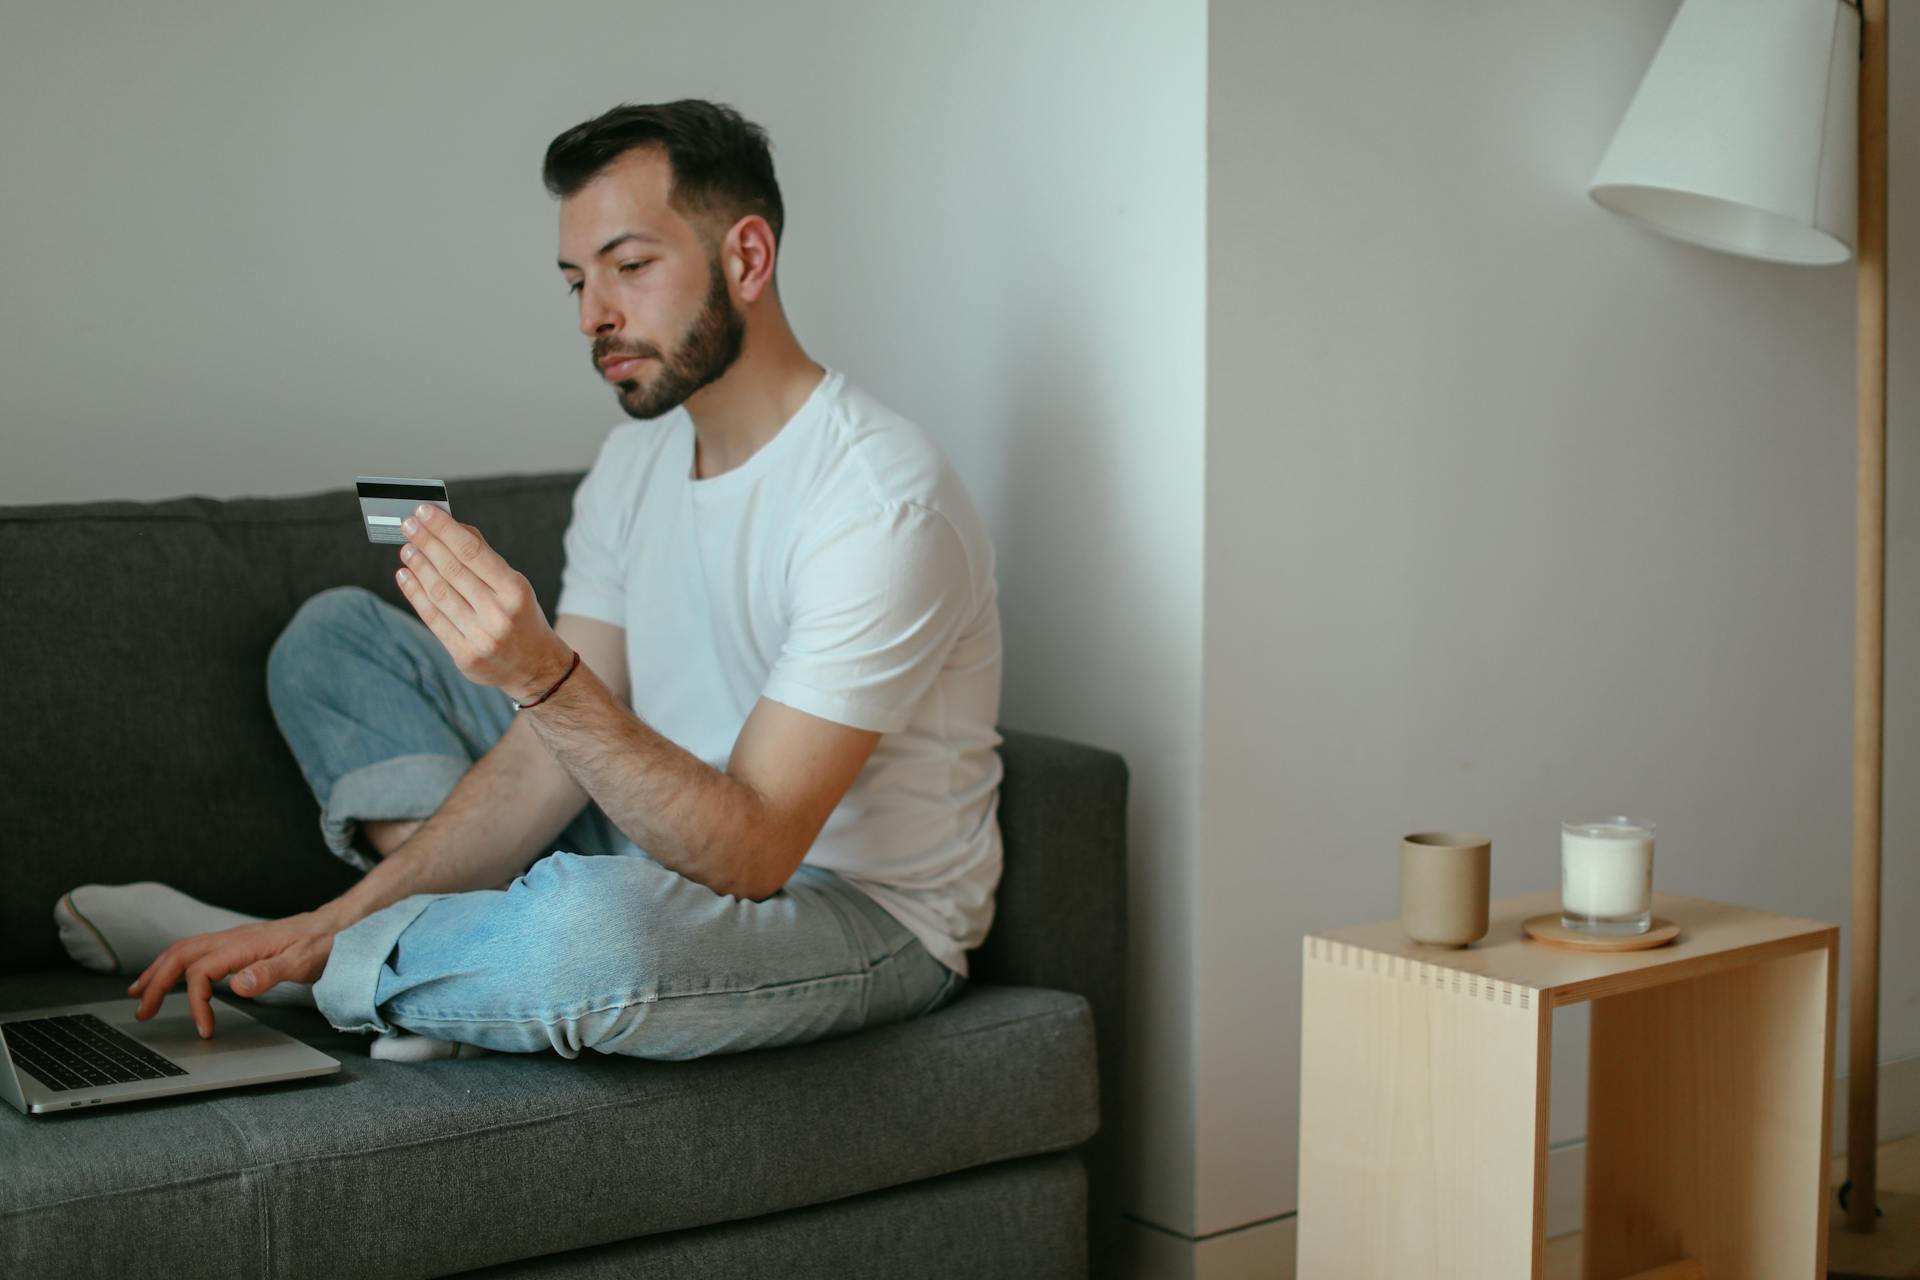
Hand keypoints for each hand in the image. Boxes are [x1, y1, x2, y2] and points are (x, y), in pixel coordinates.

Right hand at [126, 910, 341, 1038]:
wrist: (337, 926)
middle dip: (155, 983)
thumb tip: (236, 986)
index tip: (204, 1029)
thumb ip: (269, 973)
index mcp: (243, 945)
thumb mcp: (302, 962)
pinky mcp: (238, 945)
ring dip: (158, 972)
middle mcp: (232, 938)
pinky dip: (176, 966)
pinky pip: (198, 952)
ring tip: (139, 994)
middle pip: (180, 955)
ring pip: (184, 950)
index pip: (201, 972)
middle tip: (142, 1011)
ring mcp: (233, 940)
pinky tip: (172, 978)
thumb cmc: (323, 944)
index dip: (195, 1002)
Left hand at [395, 505, 571, 701]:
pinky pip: (433, 619)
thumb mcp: (514, 584)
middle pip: (452, 571)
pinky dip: (415, 594)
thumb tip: (452, 527)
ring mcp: (481, 637)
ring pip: (440, 593)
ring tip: (406, 549)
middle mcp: (498, 614)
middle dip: (426, 543)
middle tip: (408, 524)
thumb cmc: (521, 616)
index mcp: (515, 591)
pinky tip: (405, 576)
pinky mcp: (464, 655)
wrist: (535, 667)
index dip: (445, 529)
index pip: (472, 552)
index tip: (424, 511)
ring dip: (418, 566)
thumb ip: (484, 556)